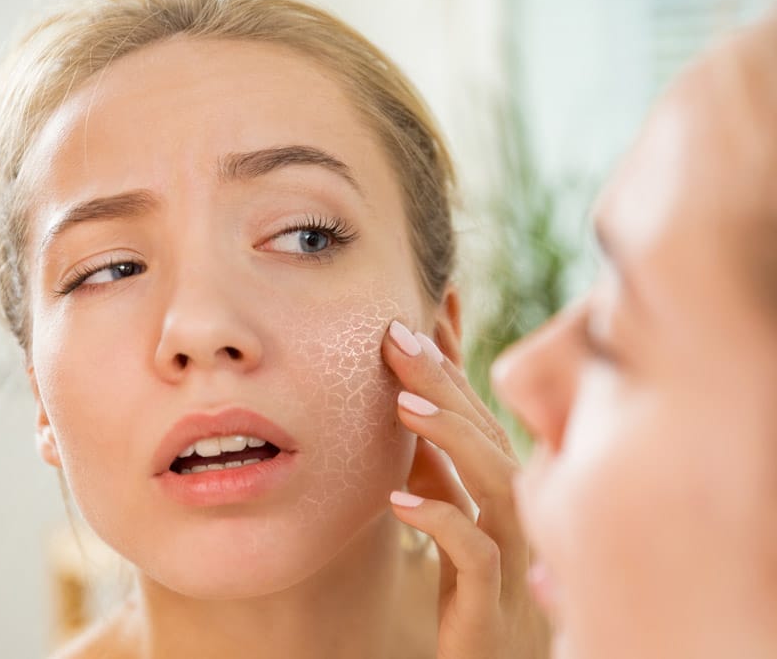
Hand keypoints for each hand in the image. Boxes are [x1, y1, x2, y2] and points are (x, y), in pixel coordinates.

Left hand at [382, 320, 549, 658]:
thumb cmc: (470, 586)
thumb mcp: (445, 510)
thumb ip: (433, 461)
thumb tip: (407, 399)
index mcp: (501, 484)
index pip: (477, 410)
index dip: (451, 361)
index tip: (422, 311)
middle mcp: (516, 509)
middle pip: (486, 431)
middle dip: (442, 381)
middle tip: (396, 336)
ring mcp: (512, 552)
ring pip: (495, 482)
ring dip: (450, 437)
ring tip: (401, 404)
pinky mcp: (494, 599)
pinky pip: (477, 554)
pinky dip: (442, 522)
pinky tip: (399, 502)